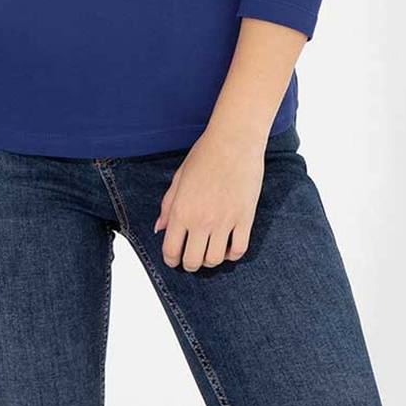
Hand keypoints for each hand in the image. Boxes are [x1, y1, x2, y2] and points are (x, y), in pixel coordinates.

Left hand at [154, 118, 266, 270]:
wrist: (234, 140)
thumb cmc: (205, 154)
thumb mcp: (179, 178)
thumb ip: (168, 205)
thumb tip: (160, 227)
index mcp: (181, 210)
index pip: (171, 250)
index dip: (171, 260)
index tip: (174, 259)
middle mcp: (201, 220)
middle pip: (193, 261)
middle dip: (189, 264)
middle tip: (191, 258)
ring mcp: (225, 221)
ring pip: (216, 260)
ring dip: (210, 260)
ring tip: (209, 250)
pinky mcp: (245, 219)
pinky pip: (239, 250)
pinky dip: (232, 254)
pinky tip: (229, 245)